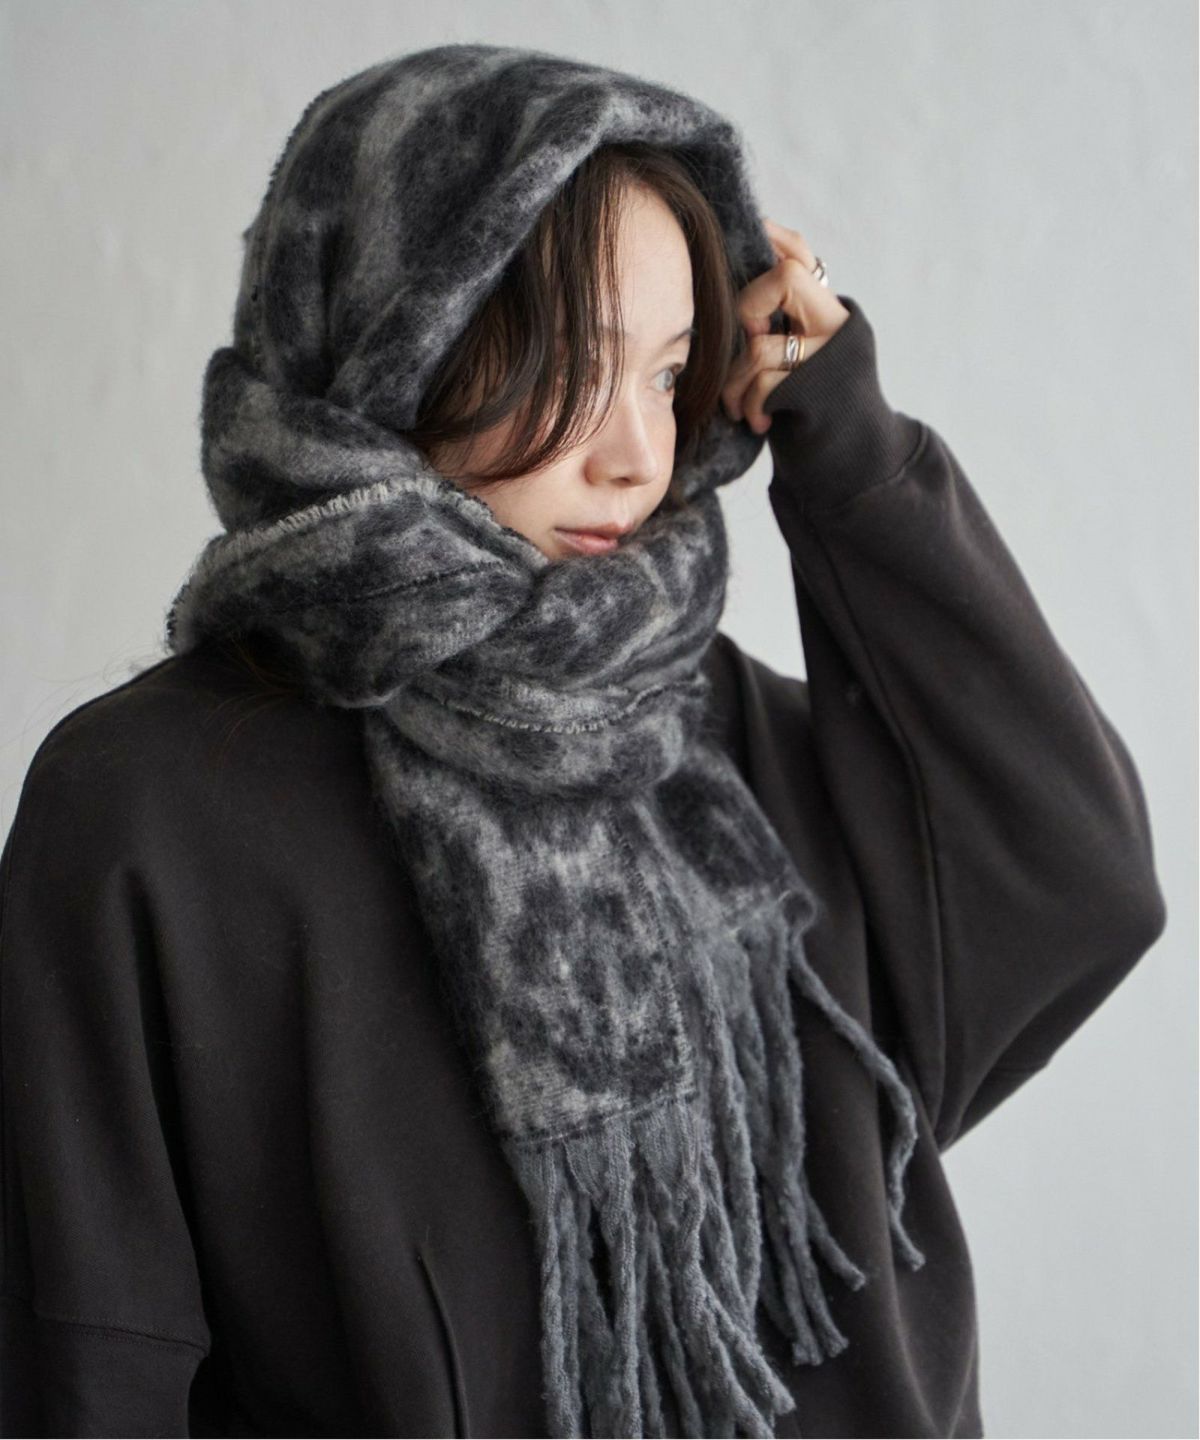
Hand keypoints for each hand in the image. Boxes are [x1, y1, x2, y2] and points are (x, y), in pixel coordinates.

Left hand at [722, 218, 851, 433]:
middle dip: (747, 311)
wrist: (851, 469)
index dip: (774, 240)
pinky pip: (767, 381)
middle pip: (786, 276)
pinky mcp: (821, 392)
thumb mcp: (796, 362)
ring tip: (739, 406)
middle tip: (746, 350)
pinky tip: (757, 422)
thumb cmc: (811, 418)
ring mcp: (833, 357)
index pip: (802, 257)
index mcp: (832, 314)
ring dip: (737, 380)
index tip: (749, 238)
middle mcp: (840, 326)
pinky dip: (751, 404)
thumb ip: (780, 328)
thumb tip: (735, 288)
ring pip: (764, 343)